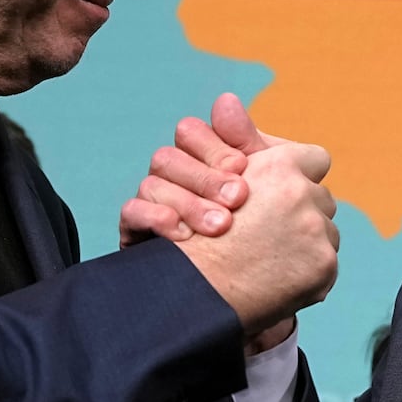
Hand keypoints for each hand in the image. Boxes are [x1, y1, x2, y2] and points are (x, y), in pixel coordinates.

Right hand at [119, 93, 298, 246]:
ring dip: (189, 202)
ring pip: (152, 182)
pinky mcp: (135, 234)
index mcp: (200, 162)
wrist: (236, 301)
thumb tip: (225, 100)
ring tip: (221, 226)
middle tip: (239, 199)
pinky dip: (156, 219)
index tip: (244, 168)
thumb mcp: (270, 194)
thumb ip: (260, 151)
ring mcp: (151, 206)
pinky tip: (183, 235)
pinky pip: (131, 211)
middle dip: (207, 176)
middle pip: (171, 155)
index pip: (193, 132)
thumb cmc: (259, 242)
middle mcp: (171, 179)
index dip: (216, 145)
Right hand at [174, 140, 337, 335]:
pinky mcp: (324, 268)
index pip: (313, 159)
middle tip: (270, 225)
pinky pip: (326, 261)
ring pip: (325, 229)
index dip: (295, 173)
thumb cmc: (195, 232)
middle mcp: (304, 195)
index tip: (277, 188)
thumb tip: (226, 100)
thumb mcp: (208, 175)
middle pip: (320, 196)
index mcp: (280, 166)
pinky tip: (277, 275)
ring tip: (271, 254)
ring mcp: (318, 234)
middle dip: (299, 208)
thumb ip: (230, 139)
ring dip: (305, 238)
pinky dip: (307, 269)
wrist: (193, 295)